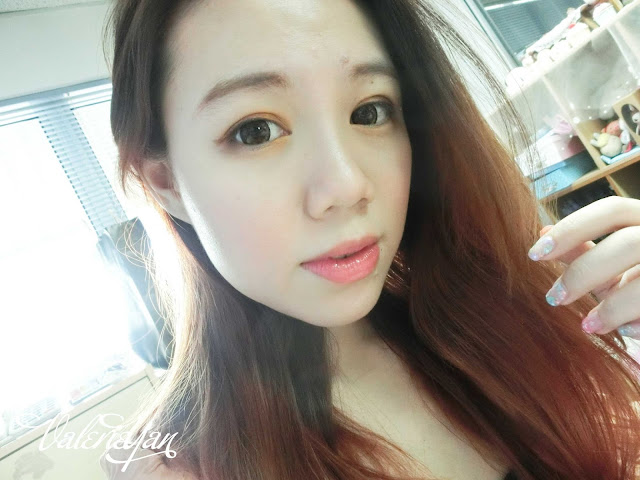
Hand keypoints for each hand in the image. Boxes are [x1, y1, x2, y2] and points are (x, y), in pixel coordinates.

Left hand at [527, 196, 639, 338]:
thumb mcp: (615, 263)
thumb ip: (583, 248)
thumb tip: (540, 234)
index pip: (611, 209)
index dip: (571, 228)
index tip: (534, 254)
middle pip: (628, 243)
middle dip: (585, 272)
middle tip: (553, 299)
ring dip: (613, 306)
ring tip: (588, 326)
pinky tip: (625, 332)